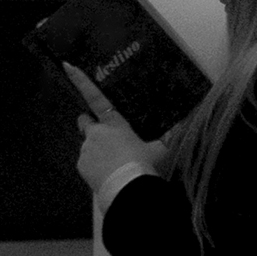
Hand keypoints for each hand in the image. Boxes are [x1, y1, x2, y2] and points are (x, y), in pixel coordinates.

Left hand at [64, 65, 166, 189]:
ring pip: (88, 145)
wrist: (129, 189)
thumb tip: (188, 119)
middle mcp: (96, 133)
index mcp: (114, 124)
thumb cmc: (145, 165)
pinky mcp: (81, 165)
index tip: (68, 66)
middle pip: (85, 121)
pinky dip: (94, 166)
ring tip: (114, 164)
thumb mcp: (161, 150)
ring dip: (97, 150)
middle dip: (90, 125)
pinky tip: (108, 174)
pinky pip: (86, 162)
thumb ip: (170, 135)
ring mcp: (86, 149)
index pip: (95, 98)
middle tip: (106, 137)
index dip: (81, 81)